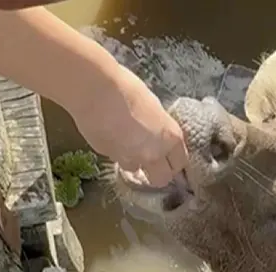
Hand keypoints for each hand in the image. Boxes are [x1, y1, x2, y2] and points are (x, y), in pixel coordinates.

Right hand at [71, 65, 187, 186]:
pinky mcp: (108, 157)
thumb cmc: (126, 89)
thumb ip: (158, 128)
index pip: (180, 163)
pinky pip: (116, 159)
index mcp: (169, 138)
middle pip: (162, 179)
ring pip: (135, 170)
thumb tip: (155, 135)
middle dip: (158, 173)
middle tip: (152, 161)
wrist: (95, 90)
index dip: (174, 162)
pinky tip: (110, 134)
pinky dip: (115, 152)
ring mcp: (129, 159)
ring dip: (133, 161)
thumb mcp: (153, 107)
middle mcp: (152, 154)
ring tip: (125, 141)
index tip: (170, 159)